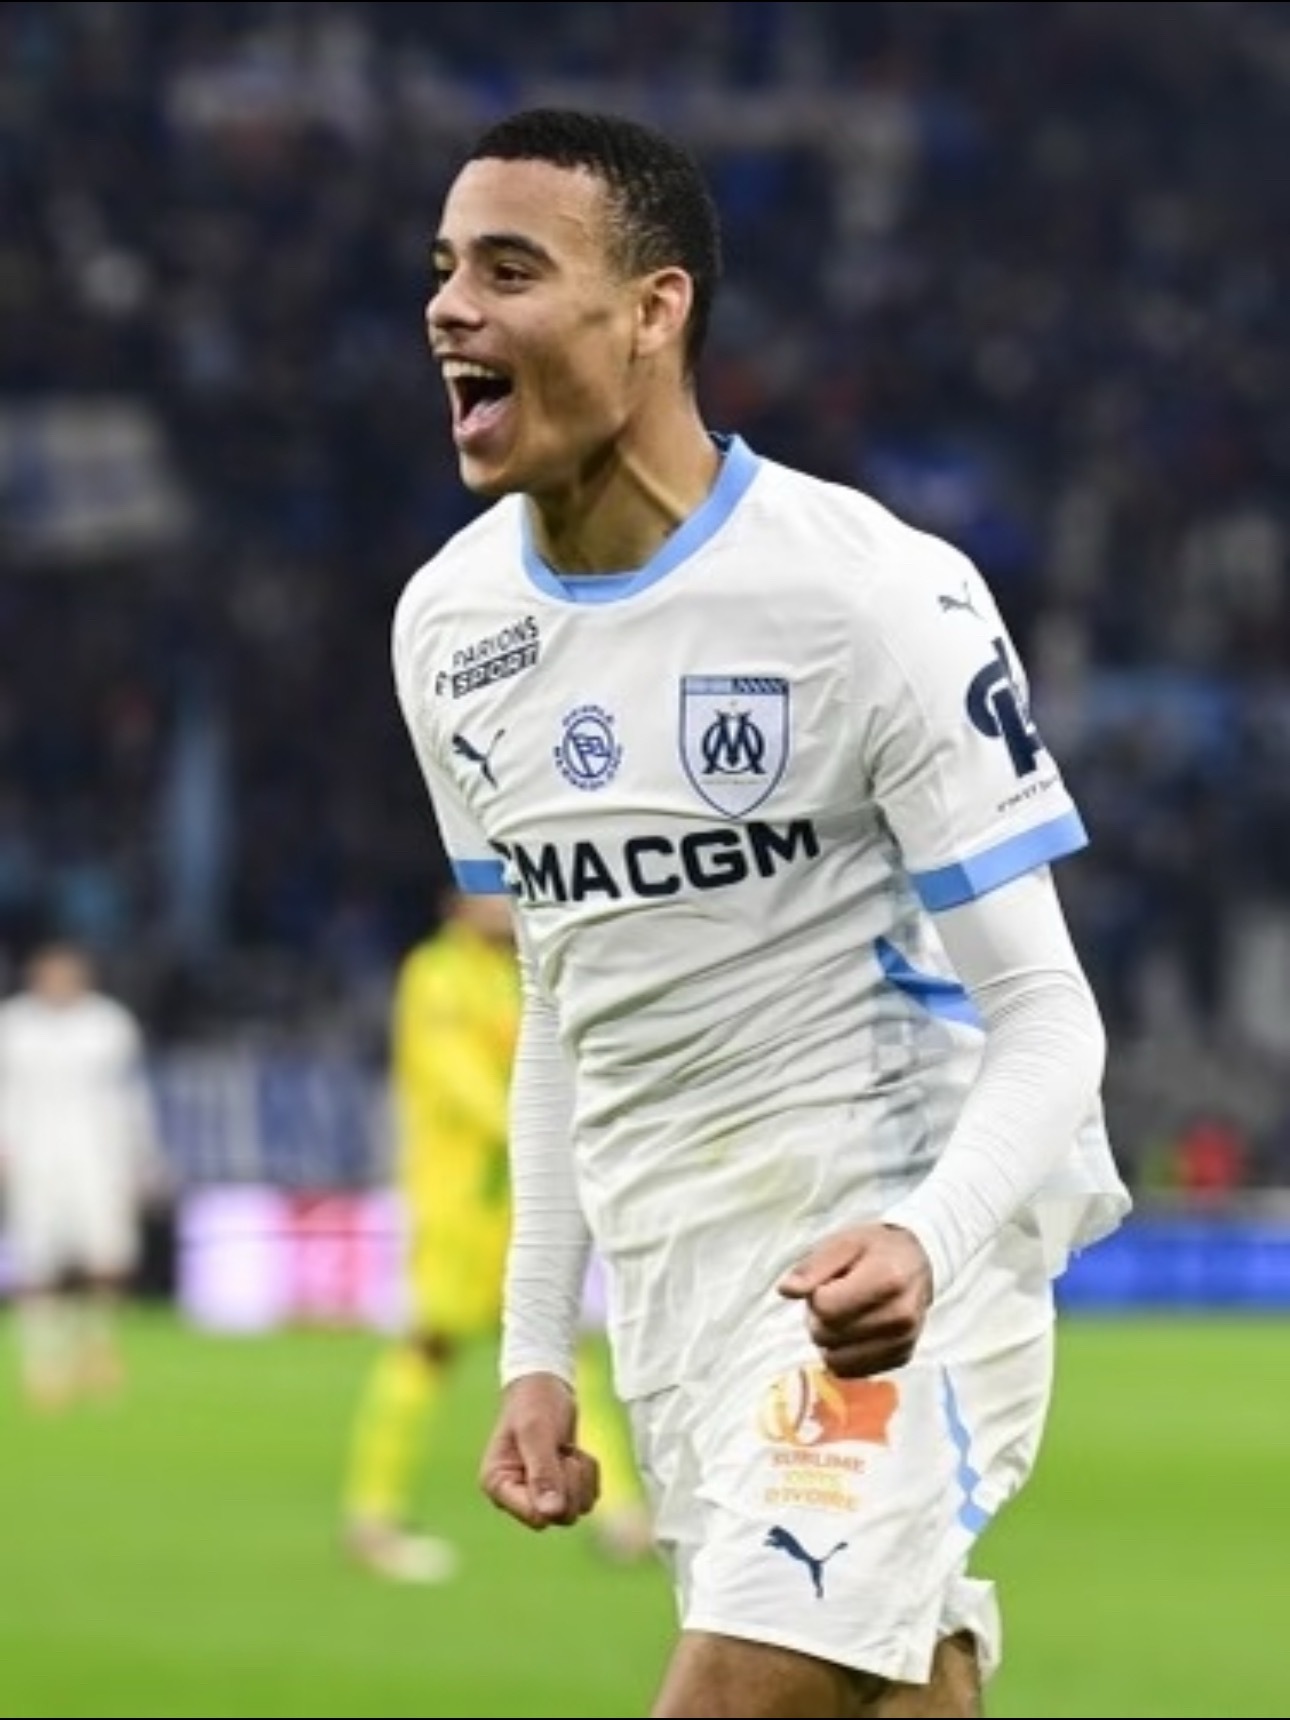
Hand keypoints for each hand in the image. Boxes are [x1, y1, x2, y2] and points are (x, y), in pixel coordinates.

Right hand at [479, 1371, 600, 1530]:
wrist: (546, 1385)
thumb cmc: (534, 1403)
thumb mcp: (536, 1431)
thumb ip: (542, 1472)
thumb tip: (551, 1514)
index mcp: (498, 1485)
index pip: (534, 1516)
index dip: (556, 1495)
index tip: (560, 1461)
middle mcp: (515, 1496)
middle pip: (559, 1517)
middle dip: (570, 1483)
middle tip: (563, 1452)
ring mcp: (539, 1495)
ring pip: (576, 1510)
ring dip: (581, 1477)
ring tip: (566, 1450)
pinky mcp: (560, 1490)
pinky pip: (588, 1498)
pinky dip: (589, 1474)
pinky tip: (574, 1453)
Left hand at [777, 1224, 933, 1376]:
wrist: (916, 1263)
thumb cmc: (875, 1249)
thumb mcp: (842, 1243)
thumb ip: (812, 1267)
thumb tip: (786, 1290)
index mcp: (888, 1280)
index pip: (825, 1307)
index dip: (816, 1295)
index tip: (829, 1281)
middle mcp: (901, 1317)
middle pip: (828, 1335)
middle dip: (820, 1317)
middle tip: (835, 1295)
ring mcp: (904, 1341)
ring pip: (836, 1360)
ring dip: (829, 1340)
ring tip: (844, 1314)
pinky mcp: (901, 1359)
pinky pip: (851, 1372)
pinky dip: (843, 1354)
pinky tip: (854, 1331)